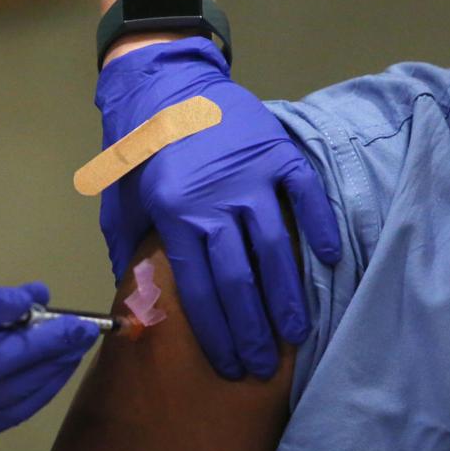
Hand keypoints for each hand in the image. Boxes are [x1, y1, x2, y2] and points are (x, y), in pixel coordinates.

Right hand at [0, 282, 97, 444]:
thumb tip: (39, 296)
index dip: (8, 311)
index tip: (45, 300)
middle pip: (3, 367)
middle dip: (50, 348)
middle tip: (84, 330)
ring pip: (13, 399)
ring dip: (52, 374)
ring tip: (76, 351)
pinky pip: (10, 416)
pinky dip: (36, 395)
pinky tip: (53, 375)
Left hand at [96, 37, 339, 379]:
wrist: (166, 85)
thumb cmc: (141, 150)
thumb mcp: (121, 201)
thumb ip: (128, 251)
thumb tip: (134, 303)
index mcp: (174, 215)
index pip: (200, 288)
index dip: (217, 332)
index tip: (231, 365)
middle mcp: (215, 200)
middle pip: (240, 279)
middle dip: (253, 330)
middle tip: (264, 365)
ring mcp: (251, 176)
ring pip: (274, 248)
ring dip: (286, 296)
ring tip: (295, 333)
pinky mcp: (278, 153)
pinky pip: (307, 196)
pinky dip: (319, 228)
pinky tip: (328, 260)